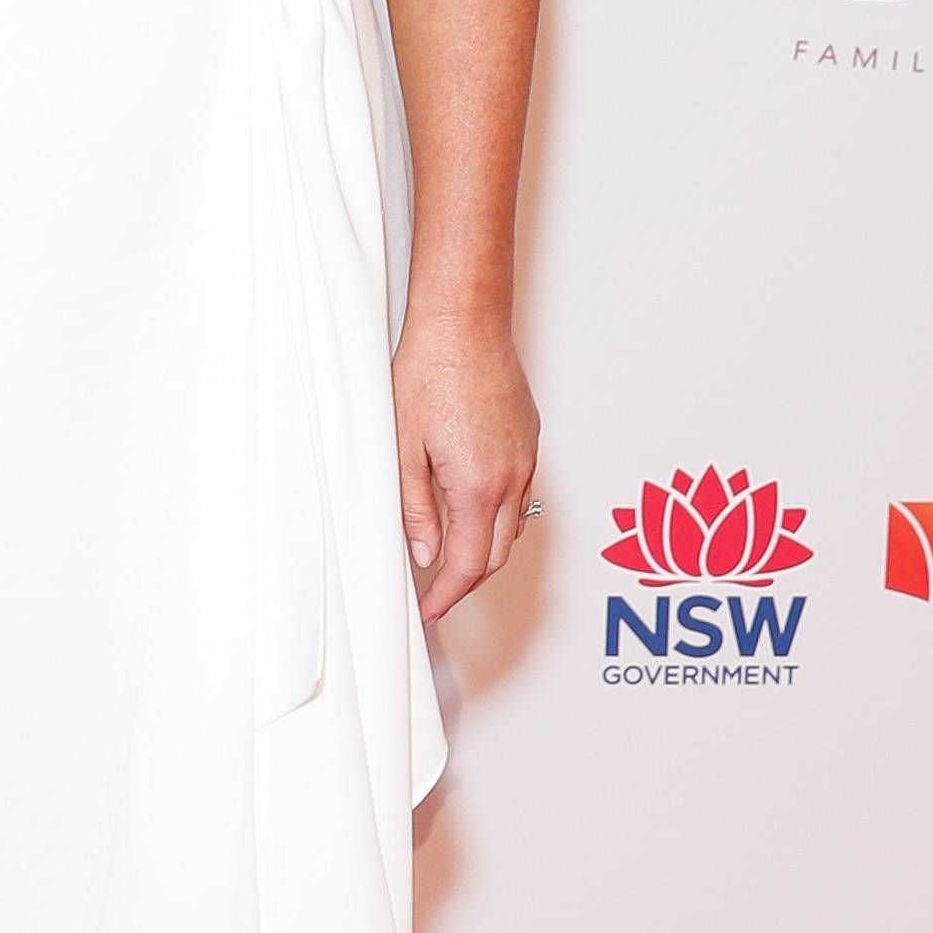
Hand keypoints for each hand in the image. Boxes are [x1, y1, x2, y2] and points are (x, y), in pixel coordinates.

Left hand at [392, 313, 539, 624]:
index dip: (447, 597)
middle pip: (497, 554)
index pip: (468, 565)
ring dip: (485, 550)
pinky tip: (471, 508)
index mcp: (477, 485)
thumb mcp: (403, 447)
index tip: (429, 611)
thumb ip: (415, 508)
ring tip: (449, 556)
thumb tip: (425, 554)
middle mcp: (511, 477)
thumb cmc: (429, 370)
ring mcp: (526, 458)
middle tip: (435, 593)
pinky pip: (520, 494)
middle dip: (466, 582)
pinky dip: (497, 516)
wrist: (465, 320)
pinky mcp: (529, 439)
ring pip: (513, 526)